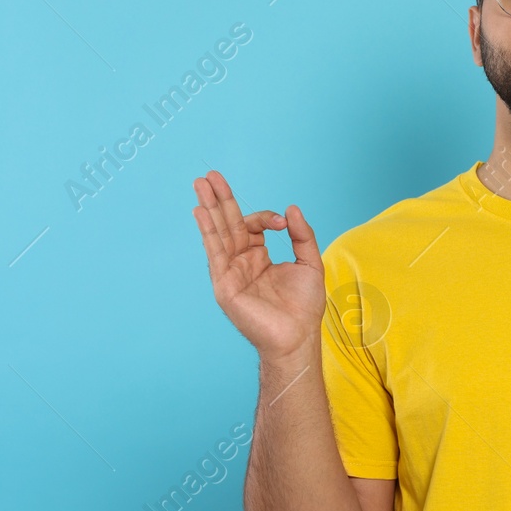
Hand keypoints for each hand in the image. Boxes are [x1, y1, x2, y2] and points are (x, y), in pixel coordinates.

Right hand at [193, 170, 326, 363]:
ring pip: (218, 234)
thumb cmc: (304, 306)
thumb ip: (301, 235)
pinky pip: (214, 254)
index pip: (252, 226)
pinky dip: (207, 232)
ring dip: (209, 208)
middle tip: (210, 175)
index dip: (265, 217)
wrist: (298, 336)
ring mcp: (231, 273)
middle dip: (220, 199)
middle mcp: (241, 262)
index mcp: (258, 257)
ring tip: (201, 183)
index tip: (282, 223)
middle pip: (228, 224)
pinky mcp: (225, 285)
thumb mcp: (309, 263)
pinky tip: (200, 212)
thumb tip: (291, 208)